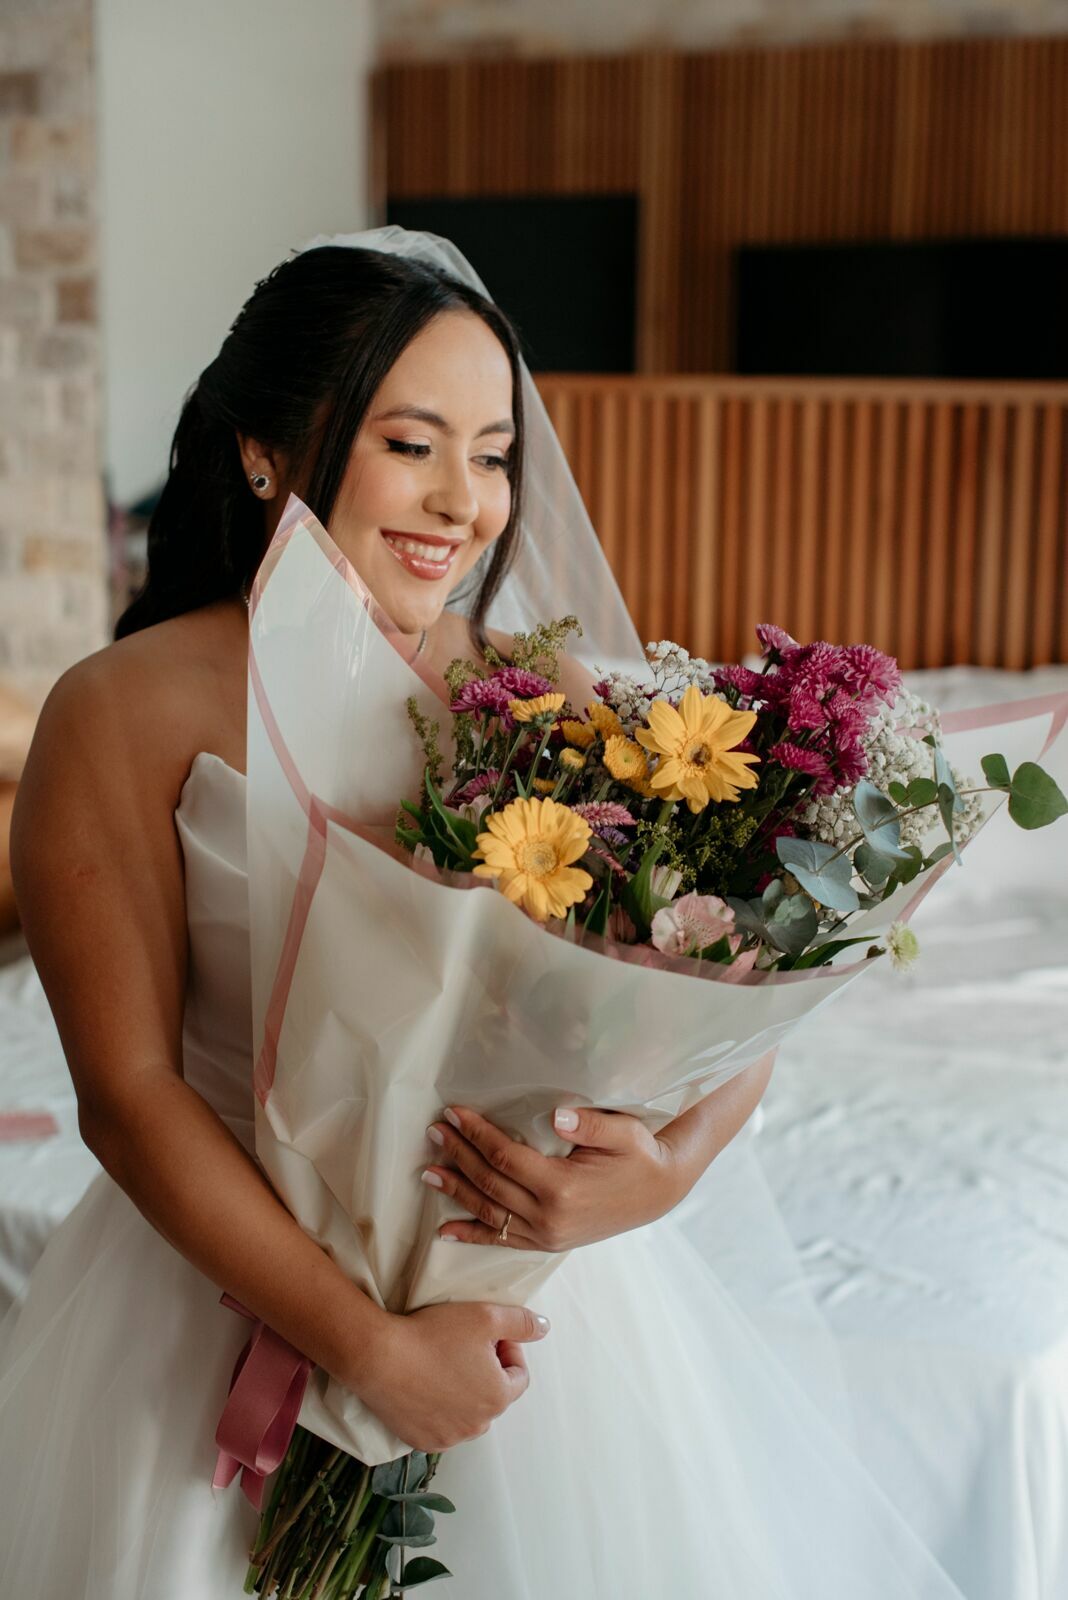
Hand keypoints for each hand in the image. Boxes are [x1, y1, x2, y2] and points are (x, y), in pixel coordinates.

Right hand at [357, 1300, 549, 1453]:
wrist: (379, 1358)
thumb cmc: (434, 1334)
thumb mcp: (485, 1316)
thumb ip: (521, 1322)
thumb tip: (544, 1328)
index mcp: (498, 1397)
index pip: (519, 1375)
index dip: (508, 1350)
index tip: (488, 1335)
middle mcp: (478, 1425)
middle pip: (493, 1395)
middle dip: (486, 1371)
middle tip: (463, 1345)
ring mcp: (449, 1438)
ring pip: (468, 1413)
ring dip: (463, 1392)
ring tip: (442, 1364)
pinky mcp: (422, 1442)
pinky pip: (441, 1426)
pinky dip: (439, 1409)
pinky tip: (424, 1384)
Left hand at [421, 1104, 690, 1252]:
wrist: (659, 1193)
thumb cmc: (641, 1156)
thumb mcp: (624, 1133)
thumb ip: (590, 1124)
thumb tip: (557, 1115)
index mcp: (563, 1187)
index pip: (506, 1157)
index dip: (477, 1134)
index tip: (454, 1113)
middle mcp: (549, 1217)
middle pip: (491, 1184)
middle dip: (459, 1155)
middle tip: (434, 1131)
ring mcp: (547, 1234)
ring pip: (490, 1213)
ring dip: (457, 1191)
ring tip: (428, 1171)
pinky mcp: (548, 1242)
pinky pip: (503, 1240)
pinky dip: (472, 1235)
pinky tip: (446, 1231)